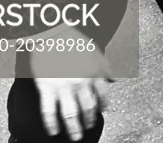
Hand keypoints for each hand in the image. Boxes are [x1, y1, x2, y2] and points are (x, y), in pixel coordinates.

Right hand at [28, 26, 114, 140]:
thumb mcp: (95, 51)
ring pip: (71, 114)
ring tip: (75, 137)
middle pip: (88, 108)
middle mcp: (82, 82)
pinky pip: (49, 111)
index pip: (102, 96)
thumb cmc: (73, 40)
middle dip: (89, 121)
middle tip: (88, 128)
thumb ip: (106, 67)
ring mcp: (64, 87)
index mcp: (95, 73)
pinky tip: (53, 131)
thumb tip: (115, 82)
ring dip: (74, 128)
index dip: (102, 107)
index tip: (100, 114)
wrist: (51, 31)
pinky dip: (51, 124)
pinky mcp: (47, 88)